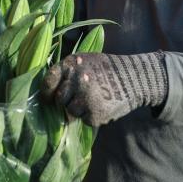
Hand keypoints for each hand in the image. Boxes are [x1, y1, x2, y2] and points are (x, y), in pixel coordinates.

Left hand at [40, 52, 167, 126]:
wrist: (135, 78)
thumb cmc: (107, 69)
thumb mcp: (85, 60)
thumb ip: (67, 72)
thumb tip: (48, 94)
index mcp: (71, 64)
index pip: (49, 81)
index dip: (47, 92)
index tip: (48, 98)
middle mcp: (76, 80)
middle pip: (59, 100)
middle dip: (67, 101)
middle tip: (82, 97)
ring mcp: (86, 98)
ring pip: (70, 112)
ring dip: (80, 110)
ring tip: (94, 100)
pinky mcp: (95, 114)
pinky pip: (84, 120)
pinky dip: (92, 116)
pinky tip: (102, 105)